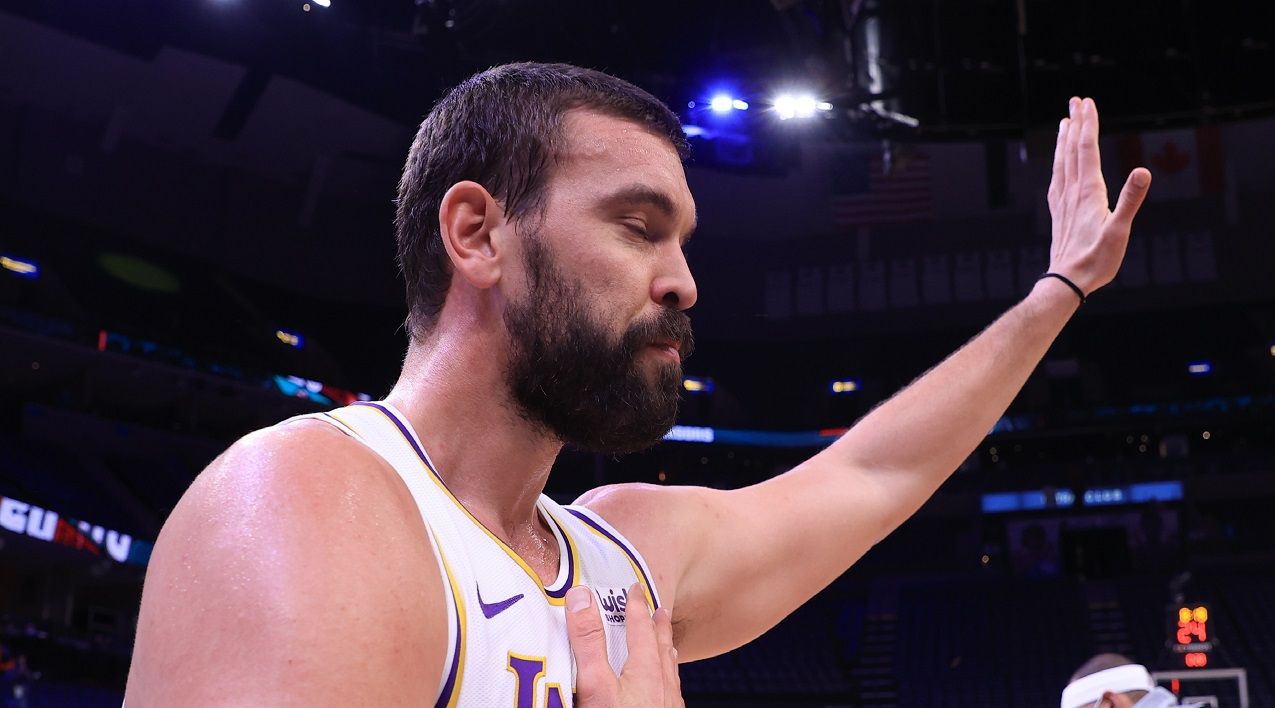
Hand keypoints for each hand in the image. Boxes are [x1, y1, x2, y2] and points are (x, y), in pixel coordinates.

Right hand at [565, 584, 683, 707]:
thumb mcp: (594, 683)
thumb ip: (588, 642)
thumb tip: (581, 599)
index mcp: (645, 670)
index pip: (641, 629)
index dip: (636, 607)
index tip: (635, 590)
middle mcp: (662, 686)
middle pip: (662, 648)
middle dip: (658, 628)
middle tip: (660, 612)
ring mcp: (668, 706)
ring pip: (669, 673)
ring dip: (665, 654)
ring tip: (668, 647)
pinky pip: (672, 695)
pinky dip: (667, 683)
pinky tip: (664, 691)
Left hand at [1047, 96, 1151, 295]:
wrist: (1067, 281)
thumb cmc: (1096, 259)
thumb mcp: (1120, 231)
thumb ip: (1130, 200)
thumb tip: (1144, 172)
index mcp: (1088, 191)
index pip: (1086, 149)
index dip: (1088, 124)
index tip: (1087, 102)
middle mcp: (1072, 192)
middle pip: (1072, 150)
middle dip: (1075, 123)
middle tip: (1075, 101)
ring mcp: (1063, 202)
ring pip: (1062, 162)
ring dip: (1064, 140)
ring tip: (1063, 123)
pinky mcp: (1059, 213)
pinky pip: (1057, 179)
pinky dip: (1059, 163)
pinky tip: (1058, 163)